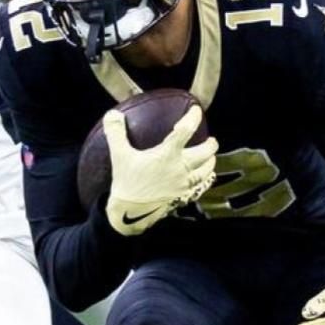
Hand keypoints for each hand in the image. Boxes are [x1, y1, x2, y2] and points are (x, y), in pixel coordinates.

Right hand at [103, 106, 217, 234]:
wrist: (130, 213)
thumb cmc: (126, 182)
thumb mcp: (119, 156)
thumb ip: (116, 133)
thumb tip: (113, 114)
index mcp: (167, 155)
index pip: (185, 131)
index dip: (193, 117)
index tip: (196, 111)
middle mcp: (181, 169)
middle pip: (206, 152)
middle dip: (211, 144)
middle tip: (210, 139)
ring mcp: (184, 184)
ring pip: (207, 170)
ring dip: (211, 161)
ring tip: (209, 157)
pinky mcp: (184, 197)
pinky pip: (202, 186)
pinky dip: (207, 179)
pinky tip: (205, 177)